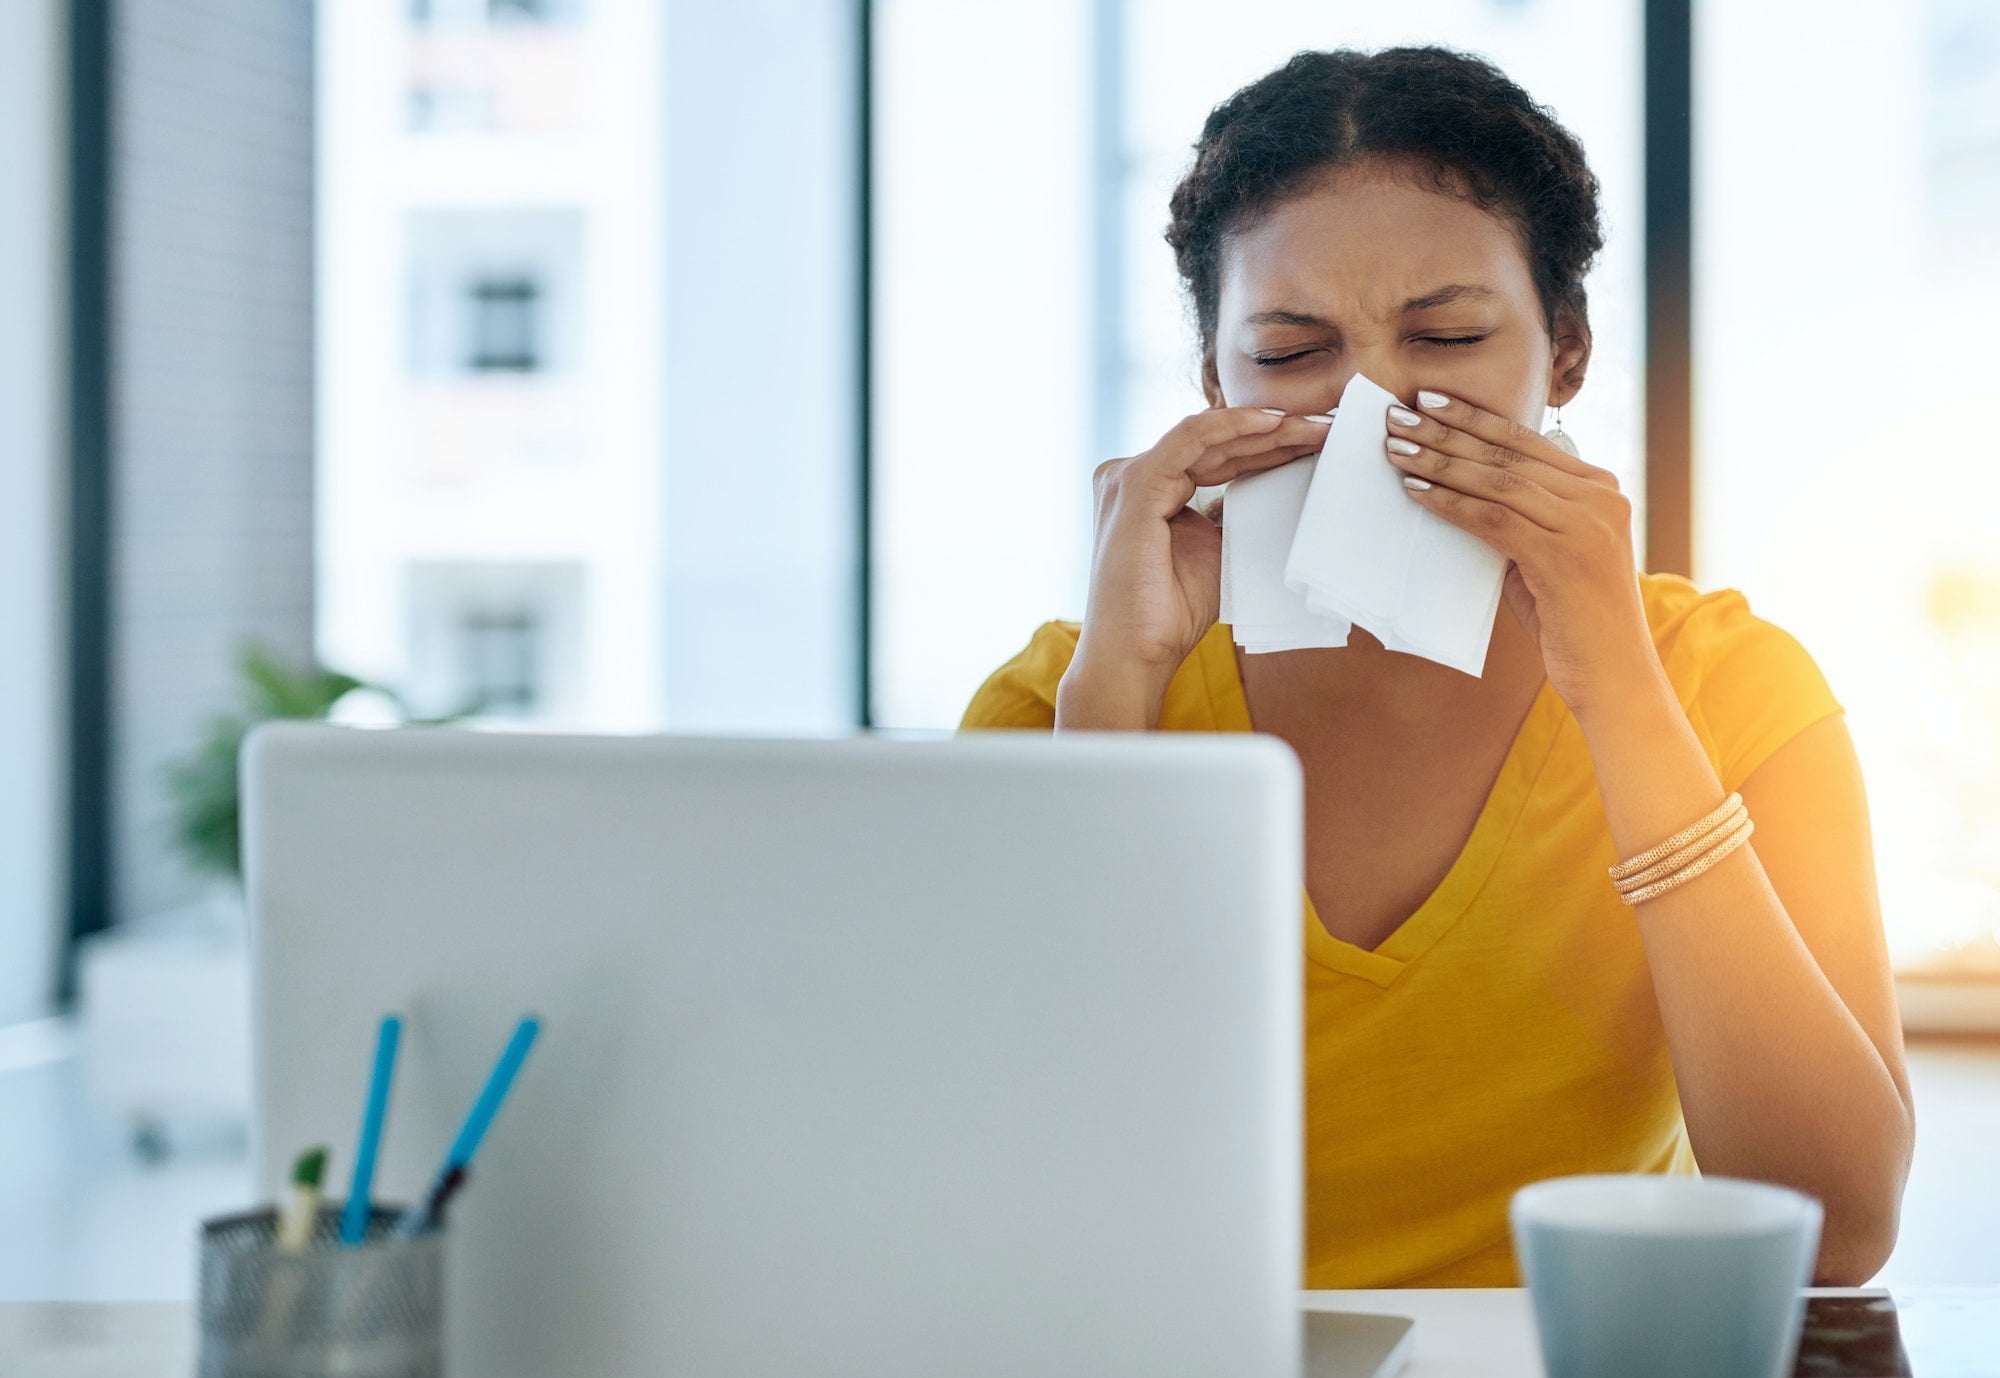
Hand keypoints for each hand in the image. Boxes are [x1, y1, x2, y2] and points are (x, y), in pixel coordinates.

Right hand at [1062, 407, 1331, 726]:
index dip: (1268, 448)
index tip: (1317, 444)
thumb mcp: (1215, 551)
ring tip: (1315, 425)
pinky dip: (1232, 426)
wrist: (1136, 651)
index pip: (1216, 458)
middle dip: (1275, 432)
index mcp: (1149, 489)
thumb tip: (1275, 490)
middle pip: (1215, 443)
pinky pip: (1191, 439)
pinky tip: (1273, 423)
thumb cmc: (1169, 612)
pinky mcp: (1135, 484)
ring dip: (1265, 426)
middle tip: (1327, 426)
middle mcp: (1133, 475)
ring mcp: (1129, 476)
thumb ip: (1231, 517)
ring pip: (1207, 434)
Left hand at [1382, 391, 1659, 715]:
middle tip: (1399, 415)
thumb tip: (1456, 491)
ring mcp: (1587, 522)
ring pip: (1498, 480)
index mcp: (1600, 487)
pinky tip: (1417, 492)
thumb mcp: (1546, 555)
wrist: (1612, 675)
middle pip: (1508, 453)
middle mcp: (1600, 496)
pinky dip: (1451, 503)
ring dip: (1440, 462)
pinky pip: (1494, 518)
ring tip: (1397, 449)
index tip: (1430, 401)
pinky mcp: (1565, 554)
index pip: (1526, 441)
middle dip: (1448, 431)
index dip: (1474, 418)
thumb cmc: (1571, 619)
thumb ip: (1518, 519)